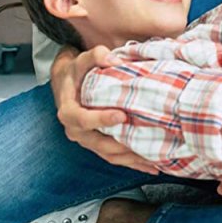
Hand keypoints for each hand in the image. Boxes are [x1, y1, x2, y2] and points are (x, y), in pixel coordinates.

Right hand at [51, 46, 159, 174]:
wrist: (67, 84)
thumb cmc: (76, 71)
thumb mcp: (82, 59)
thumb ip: (97, 56)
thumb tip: (114, 60)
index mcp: (69, 112)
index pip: (84, 119)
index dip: (101, 119)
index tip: (122, 115)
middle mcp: (76, 131)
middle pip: (100, 144)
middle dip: (123, 147)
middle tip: (146, 144)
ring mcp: (87, 141)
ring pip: (109, 155)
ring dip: (131, 160)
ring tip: (154, 161)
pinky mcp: (97, 145)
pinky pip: (114, 158)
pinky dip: (132, 163)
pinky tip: (151, 167)